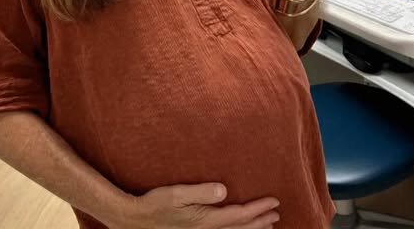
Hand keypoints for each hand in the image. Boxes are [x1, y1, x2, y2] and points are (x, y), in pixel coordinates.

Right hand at [108, 182, 279, 228]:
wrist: (136, 222)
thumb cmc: (155, 204)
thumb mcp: (176, 194)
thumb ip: (200, 191)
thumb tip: (223, 190)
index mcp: (206, 220)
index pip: (239, 215)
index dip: (259, 209)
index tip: (274, 201)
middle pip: (241, 228)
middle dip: (261, 221)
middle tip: (277, 213)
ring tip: (267, 224)